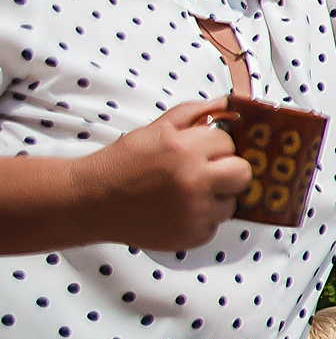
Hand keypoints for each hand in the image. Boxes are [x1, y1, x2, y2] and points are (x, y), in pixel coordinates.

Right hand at [72, 98, 253, 250]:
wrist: (89, 201)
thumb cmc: (121, 164)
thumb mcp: (155, 130)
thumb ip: (193, 114)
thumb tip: (226, 104)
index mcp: (184, 150)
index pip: (228, 143)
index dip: (215, 146)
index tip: (200, 151)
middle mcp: (193, 181)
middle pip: (243, 173)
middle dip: (228, 170)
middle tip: (206, 172)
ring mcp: (194, 211)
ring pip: (231, 202)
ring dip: (216, 197)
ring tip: (185, 193)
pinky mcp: (192, 235)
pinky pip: (215, 224)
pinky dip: (201, 218)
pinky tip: (176, 209)